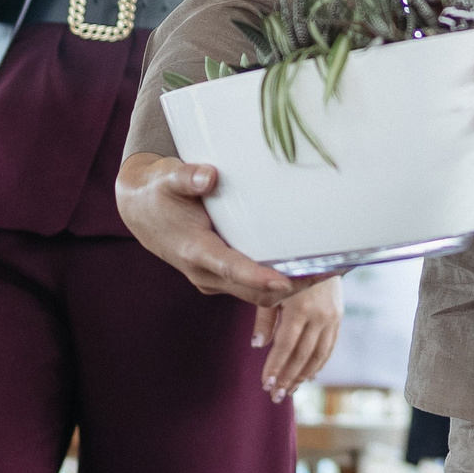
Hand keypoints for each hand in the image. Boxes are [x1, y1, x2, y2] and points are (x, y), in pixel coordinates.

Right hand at [116, 154, 313, 307]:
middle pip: (254, 291)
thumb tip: (209, 176)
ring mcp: (215, 280)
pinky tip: (309, 269)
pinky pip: (256, 289)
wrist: (142, 211)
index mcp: (194, 250)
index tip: (286, 280)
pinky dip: (282, 282)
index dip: (258, 276)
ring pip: (259, 296)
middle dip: (293, 286)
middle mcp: (205, 273)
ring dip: (293, 288)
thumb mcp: (167, 177)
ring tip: (331, 271)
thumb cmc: (159, 191)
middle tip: (331, 271)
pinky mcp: (223, 278)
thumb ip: (187, 176)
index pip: (230, 268)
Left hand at [255, 275, 340, 401]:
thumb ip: (264, 318)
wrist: (320, 252)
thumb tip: (257, 345)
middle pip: (302, 355)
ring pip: (318, 355)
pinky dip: (319, 363)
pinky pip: (329, 346)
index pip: (285, 346)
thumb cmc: (287, 269)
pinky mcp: (338, 316)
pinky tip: (309, 375)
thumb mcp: (271, 289)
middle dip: (288, 378)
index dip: (275, 367)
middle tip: (276, 396)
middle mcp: (319, 315)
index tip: (266, 384)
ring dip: (303, 375)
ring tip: (290, 390)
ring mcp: (332, 317)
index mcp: (300, 308)